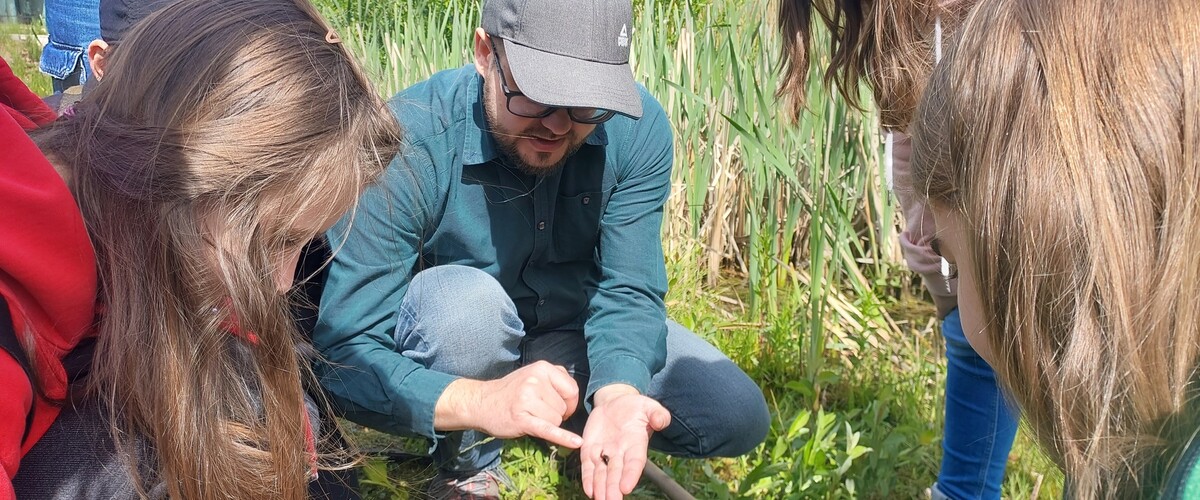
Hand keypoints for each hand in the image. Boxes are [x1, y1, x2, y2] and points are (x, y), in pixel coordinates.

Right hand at [435, 360, 583, 448]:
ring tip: (529, 415)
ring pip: (556, 421)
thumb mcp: (532, 374)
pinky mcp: (522, 420)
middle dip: (554, 413)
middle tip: (535, 410)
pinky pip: (548, 430)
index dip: (569, 402)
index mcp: (542, 368)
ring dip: (546, 424)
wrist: (480, 402)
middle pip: (564, 408)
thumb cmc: (511, 391)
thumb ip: (555, 378)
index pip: (572, 389)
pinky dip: (563, 438)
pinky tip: (576, 442)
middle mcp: (535, 381)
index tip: (558, 406)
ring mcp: (527, 400)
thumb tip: (574, 394)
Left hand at [580, 384, 671, 499]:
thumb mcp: (648, 406)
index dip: (631, 475)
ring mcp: (604, 452)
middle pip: (617, 473)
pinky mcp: (590, 449)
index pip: (634, 462)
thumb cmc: (635, 407)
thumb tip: (662, 421)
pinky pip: (588, 466)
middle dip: (613, 488)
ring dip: (600, 488)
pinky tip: (589, 491)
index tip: (626, 487)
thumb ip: (657, 414)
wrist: (614, 403)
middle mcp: (621, 453)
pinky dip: (588, 478)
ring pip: (602, 473)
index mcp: (636, 444)